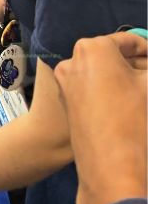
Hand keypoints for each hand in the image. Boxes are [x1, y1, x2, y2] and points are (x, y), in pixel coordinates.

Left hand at [55, 31, 147, 203]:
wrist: (106, 162)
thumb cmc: (132, 119)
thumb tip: (144, 72)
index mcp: (93, 48)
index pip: (130, 41)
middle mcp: (73, 59)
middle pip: (114, 56)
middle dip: (137, 66)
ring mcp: (65, 79)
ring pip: (102, 71)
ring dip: (125, 77)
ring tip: (141, 93)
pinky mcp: (65, 98)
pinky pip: (90, 85)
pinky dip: (109, 88)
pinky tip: (127, 103)